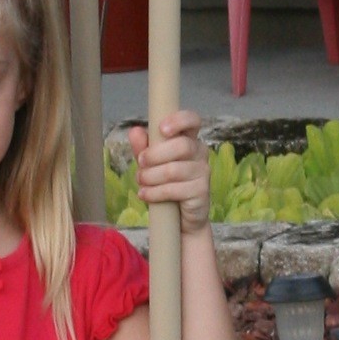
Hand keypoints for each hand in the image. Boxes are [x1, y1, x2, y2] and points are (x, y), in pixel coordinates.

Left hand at [130, 112, 211, 233]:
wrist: (180, 219)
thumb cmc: (166, 184)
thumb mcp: (150, 164)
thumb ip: (143, 147)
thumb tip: (135, 131)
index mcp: (189, 139)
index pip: (192, 120)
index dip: (179, 121)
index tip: (161, 129)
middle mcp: (200, 152)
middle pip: (181, 146)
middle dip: (154, 155)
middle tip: (140, 163)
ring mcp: (203, 172)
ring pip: (174, 170)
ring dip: (151, 177)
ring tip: (141, 182)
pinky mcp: (202, 192)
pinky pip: (174, 189)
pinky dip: (155, 193)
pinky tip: (145, 195)